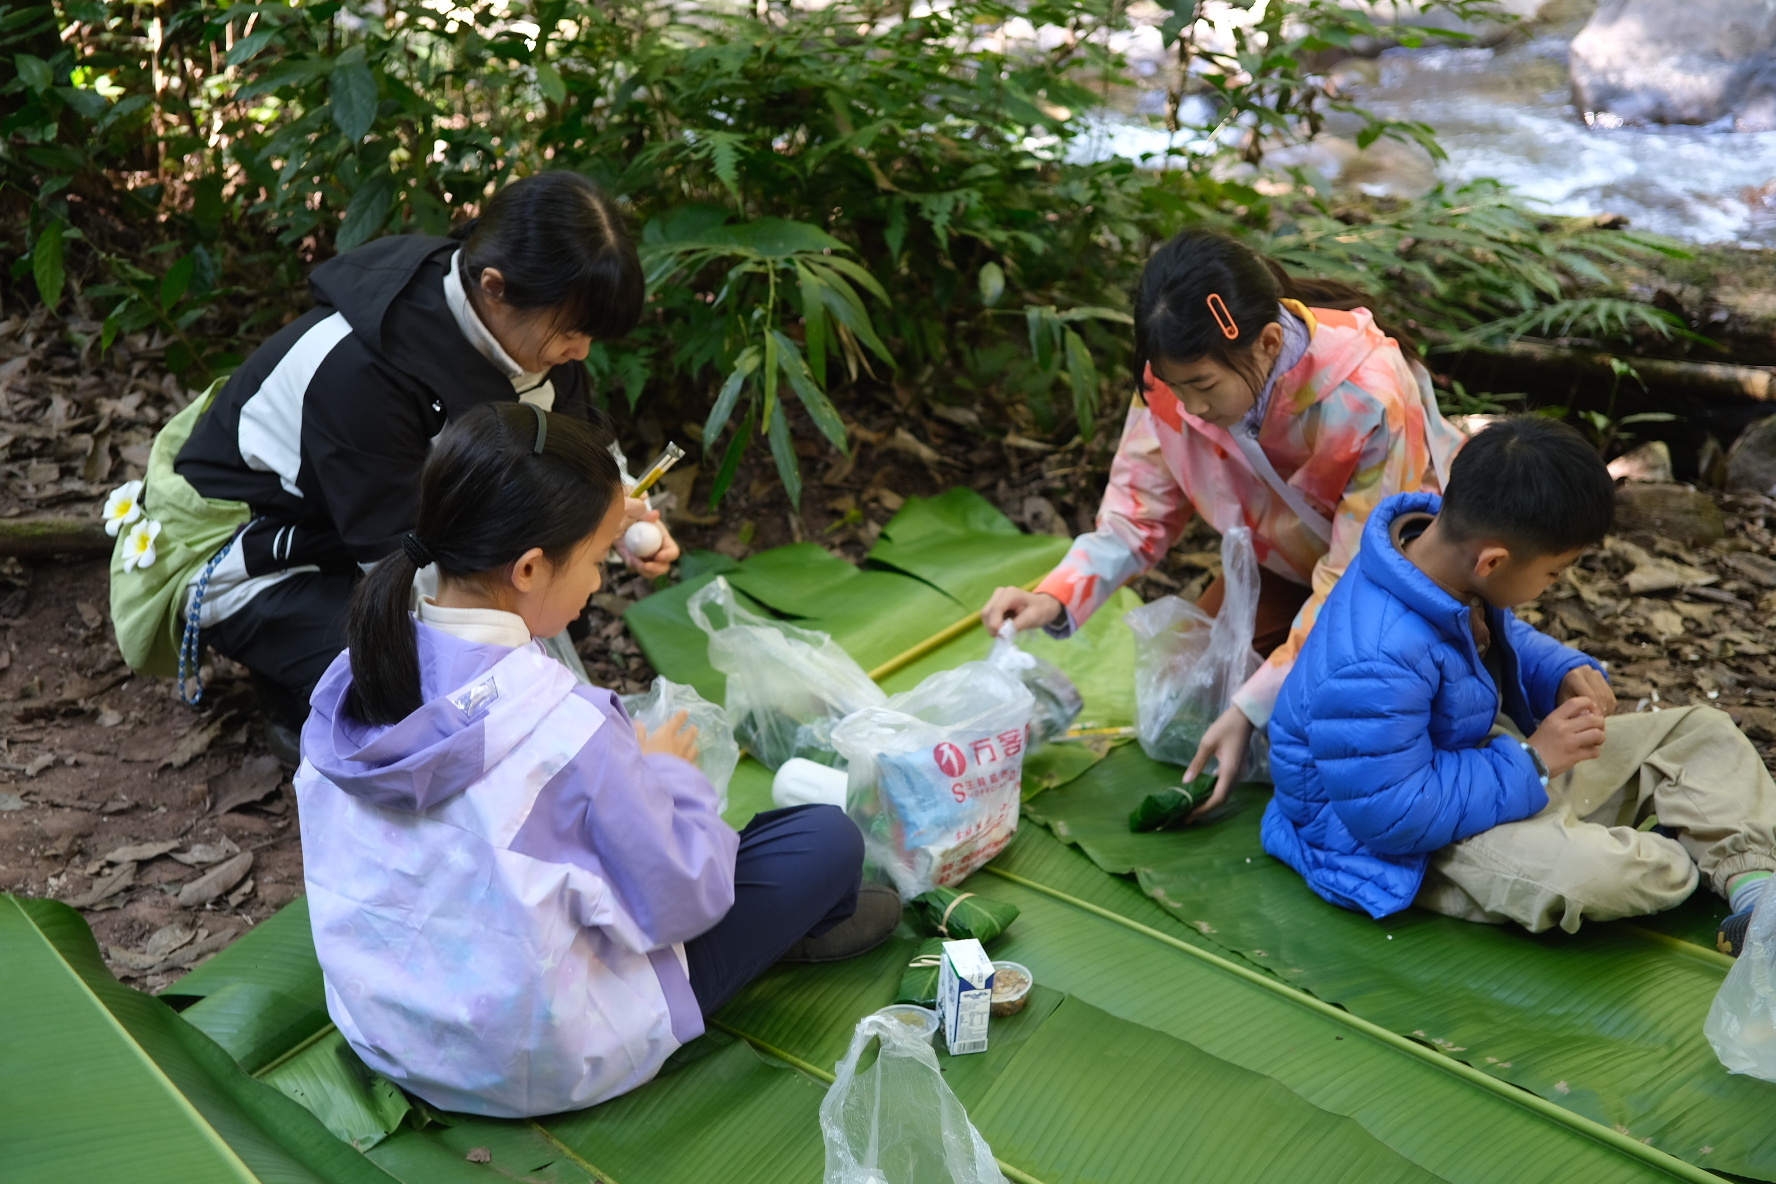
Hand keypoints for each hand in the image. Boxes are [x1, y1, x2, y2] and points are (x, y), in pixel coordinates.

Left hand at [618, 503, 679, 578]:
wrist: (610, 517)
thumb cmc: (627, 509)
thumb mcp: (633, 507)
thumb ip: (643, 510)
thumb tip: (655, 514)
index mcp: (661, 537)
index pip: (673, 551)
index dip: (669, 555)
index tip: (658, 556)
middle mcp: (656, 549)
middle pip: (664, 566)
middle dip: (657, 568)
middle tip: (646, 565)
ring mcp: (645, 557)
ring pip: (652, 572)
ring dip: (645, 570)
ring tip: (634, 560)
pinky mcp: (633, 561)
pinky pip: (637, 569)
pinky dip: (634, 566)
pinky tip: (628, 557)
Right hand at [636, 709, 699, 763]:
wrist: (656, 781)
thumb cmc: (645, 761)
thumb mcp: (638, 746)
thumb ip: (639, 734)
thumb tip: (638, 722)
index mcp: (667, 734)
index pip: (677, 720)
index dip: (682, 716)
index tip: (685, 713)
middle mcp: (679, 743)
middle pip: (691, 733)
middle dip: (692, 730)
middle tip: (692, 729)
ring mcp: (686, 756)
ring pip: (695, 748)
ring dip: (693, 747)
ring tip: (691, 748)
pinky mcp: (689, 769)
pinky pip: (695, 765)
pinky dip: (693, 764)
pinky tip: (690, 767)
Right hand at [981, 588, 1062, 633]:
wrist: (1042, 606)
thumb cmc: (1040, 610)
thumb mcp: (1032, 618)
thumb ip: (1017, 625)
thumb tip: (1002, 633)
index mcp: (1010, 593)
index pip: (995, 609)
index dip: (995, 624)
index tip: (1002, 636)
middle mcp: (1000, 593)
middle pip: (986, 613)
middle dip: (993, 627)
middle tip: (1005, 636)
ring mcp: (996, 597)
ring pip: (985, 616)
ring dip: (993, 627)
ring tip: (1007, 631)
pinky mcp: (994, 603)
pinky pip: (988, 617)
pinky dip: (994, 625)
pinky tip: (1005, 626)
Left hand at [1183, 704, 1253, 821]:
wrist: (1245, 717)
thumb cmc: (1226, 727)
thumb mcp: (1207, 743)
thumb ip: (1197, 763)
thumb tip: (1186, 781)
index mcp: (1229, 771)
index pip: (1218, 798)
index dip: (1204, 808)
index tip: (1190, 815)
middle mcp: (1237, 776)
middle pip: (1222, 799)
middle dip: (1206, 809)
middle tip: (1189, 816)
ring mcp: (1239, 773)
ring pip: (1225, 794)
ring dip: (1211, 802)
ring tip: (1194, 807)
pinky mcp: (1238, 769)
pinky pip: (1227, 786)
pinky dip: (1216, 793)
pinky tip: (1204, 792)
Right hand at [1526, 696, 1605, 778]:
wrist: (1529, 763)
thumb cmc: (1538, 744)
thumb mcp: (1548, 725)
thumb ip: (1565, 720)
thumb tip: (1586, 716)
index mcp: (1555, 718)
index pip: (1576, 703)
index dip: (1589, 704)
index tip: (1592, 710)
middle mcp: (1563, 727)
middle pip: (1593, 719)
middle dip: (1600, 723)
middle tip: (1598, 728)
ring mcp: (1570, 742)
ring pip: (1597, 734)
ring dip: (1600, 738)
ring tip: (1596, 741)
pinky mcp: (1574, 756)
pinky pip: (1594, 751)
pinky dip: (1595, 751)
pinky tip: (1590, 752)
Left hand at [1559, 665, 1615, 716]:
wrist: (1565, 683)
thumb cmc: (1564, 695)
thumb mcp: (1564, 702)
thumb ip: (1574, 709)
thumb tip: (1587, 718)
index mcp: (1575, 676)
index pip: (1590, 695)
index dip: (1594, 710)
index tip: (1593, 721)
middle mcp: (1588, 671)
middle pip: (1601, 695)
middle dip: (1601, 711)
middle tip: (1599, 723)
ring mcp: (1597, 673)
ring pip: (1608, 696)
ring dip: (1606, 710)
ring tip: (1600, 720)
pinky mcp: (1605, 679)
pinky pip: (1611, 697)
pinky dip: (1609, 708)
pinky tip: (1602, 714)